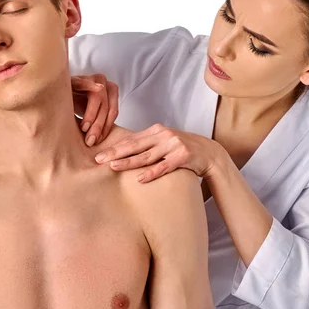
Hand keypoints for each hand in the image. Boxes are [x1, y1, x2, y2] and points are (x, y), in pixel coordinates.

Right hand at [71, 74, 118, 145]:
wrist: (60, 94)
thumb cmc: (78, 105)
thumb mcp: (91, 115)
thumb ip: (99, 123)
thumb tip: (101, 143)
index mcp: (111, 93)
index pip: (113, 112)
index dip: (106, 127)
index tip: (98, 141)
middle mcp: (104, 84)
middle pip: (106, 107)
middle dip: (98, 126)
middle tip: (90, 140)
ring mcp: (92, 78)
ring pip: (98, 97)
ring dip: (91, 114)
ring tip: (84, 128)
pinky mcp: (77, 77)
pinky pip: (84, 82)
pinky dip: (89, 86)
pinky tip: (96, 89)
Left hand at [94, 124, 224, 182]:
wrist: (209, 152)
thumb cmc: (183, 149)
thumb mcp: (165, 142)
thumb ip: (148, 144)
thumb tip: (124, 151)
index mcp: (157, 130)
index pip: (131, 139)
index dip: (114, 146)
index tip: (98, 153)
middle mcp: (164, 135)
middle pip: (135, 145)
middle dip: (115, 152)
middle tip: (98, 159)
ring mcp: (174, 145)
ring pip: (147, 156)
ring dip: (129, 162)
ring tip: (113, 167)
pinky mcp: (183, 156)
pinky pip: (164, 166)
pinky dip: (151, 173)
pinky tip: (140, 178)